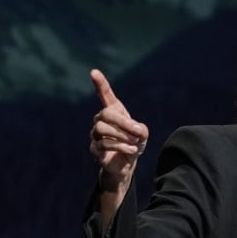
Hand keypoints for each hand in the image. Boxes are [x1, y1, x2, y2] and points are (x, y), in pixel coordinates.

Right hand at [89, 69, 148, 191]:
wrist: (126, 164)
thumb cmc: (134, 144)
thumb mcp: (142, 134)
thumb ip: (140, 128)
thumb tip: (134, 130)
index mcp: (113, 111)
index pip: (105, 95)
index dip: (100, 84)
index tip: (94, 72)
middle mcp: (101, 120)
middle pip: (106, 114)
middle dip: (123, 122)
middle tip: (138, 132)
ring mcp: (95, 134)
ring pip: (102, 129)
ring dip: (122, 136)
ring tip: (135, 142)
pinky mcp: (94, 149)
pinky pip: (104, 144)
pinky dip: (121, 146)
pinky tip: (132, 149)